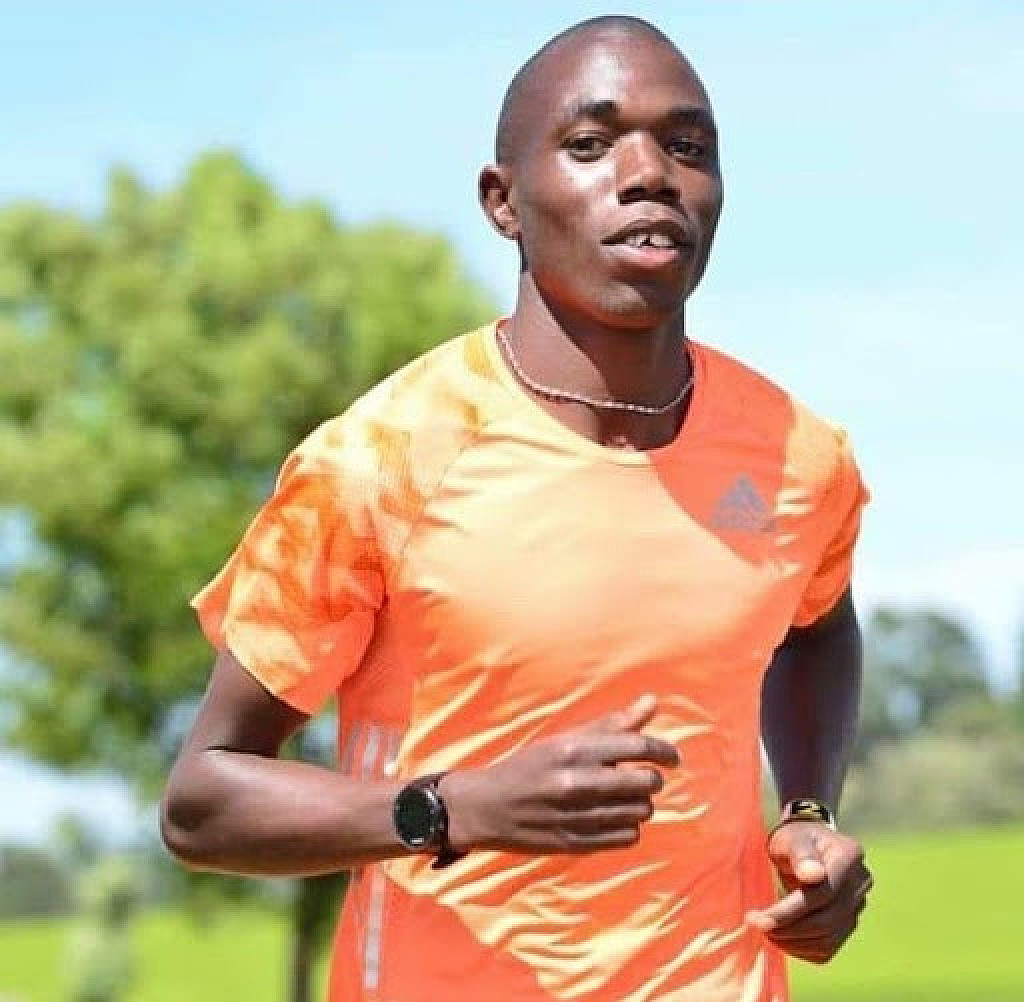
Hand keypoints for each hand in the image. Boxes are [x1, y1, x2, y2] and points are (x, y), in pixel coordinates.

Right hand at [441, 694, 678, 854]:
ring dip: (641, 804)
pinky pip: (628, 837)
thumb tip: (651, 702)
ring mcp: (576, 815)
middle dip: (652, 779)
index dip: (664, 751)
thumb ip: (612, 724)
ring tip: (624, 798)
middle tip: (644, 777)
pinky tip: (614, 818)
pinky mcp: (577, 843)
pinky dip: (629, 827)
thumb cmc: (531, 766)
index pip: (638, 746)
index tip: (672, 757)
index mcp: (573, 748)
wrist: (487, 807)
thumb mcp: (565, 738)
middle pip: (645, 782)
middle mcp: (576, 781)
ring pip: (640, 811)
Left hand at [745, 822, 872, 963]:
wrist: (805, 846)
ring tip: (765, 930)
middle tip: (755, 924)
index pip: (822, 894)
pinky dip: (801, 949)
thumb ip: (801, 853)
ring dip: (792, 941)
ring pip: (828, 938)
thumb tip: (813, 875)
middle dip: (788, 927)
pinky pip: (827, 948)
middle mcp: (860, 883)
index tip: (758, 919)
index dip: (790, 910)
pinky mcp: (848, 924)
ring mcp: (857, 906)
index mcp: (849, 856)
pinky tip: (780, 938)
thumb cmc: (795, 838)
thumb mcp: (793, 837)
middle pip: (826, 919)